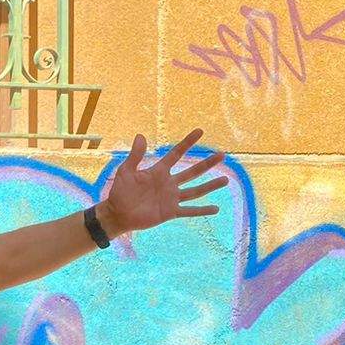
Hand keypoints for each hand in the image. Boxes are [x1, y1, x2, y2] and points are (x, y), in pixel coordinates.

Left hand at [101, 128, 228, 236]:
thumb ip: (135, 155)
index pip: (176, 154)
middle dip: (207, 164)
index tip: (200, 131)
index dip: (187, 142)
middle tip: (222, 155)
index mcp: (159, 171)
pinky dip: (202, 210)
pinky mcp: (170, 212)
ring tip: (226, 180)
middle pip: (192, 171)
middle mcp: (169, 183)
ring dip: (210, 186)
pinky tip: (216, 208)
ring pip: (196, 191)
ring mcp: (171, 198)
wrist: (118, 213)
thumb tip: (140, 135)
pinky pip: (190, 211)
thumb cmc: (120, 191)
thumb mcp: (126, 171)